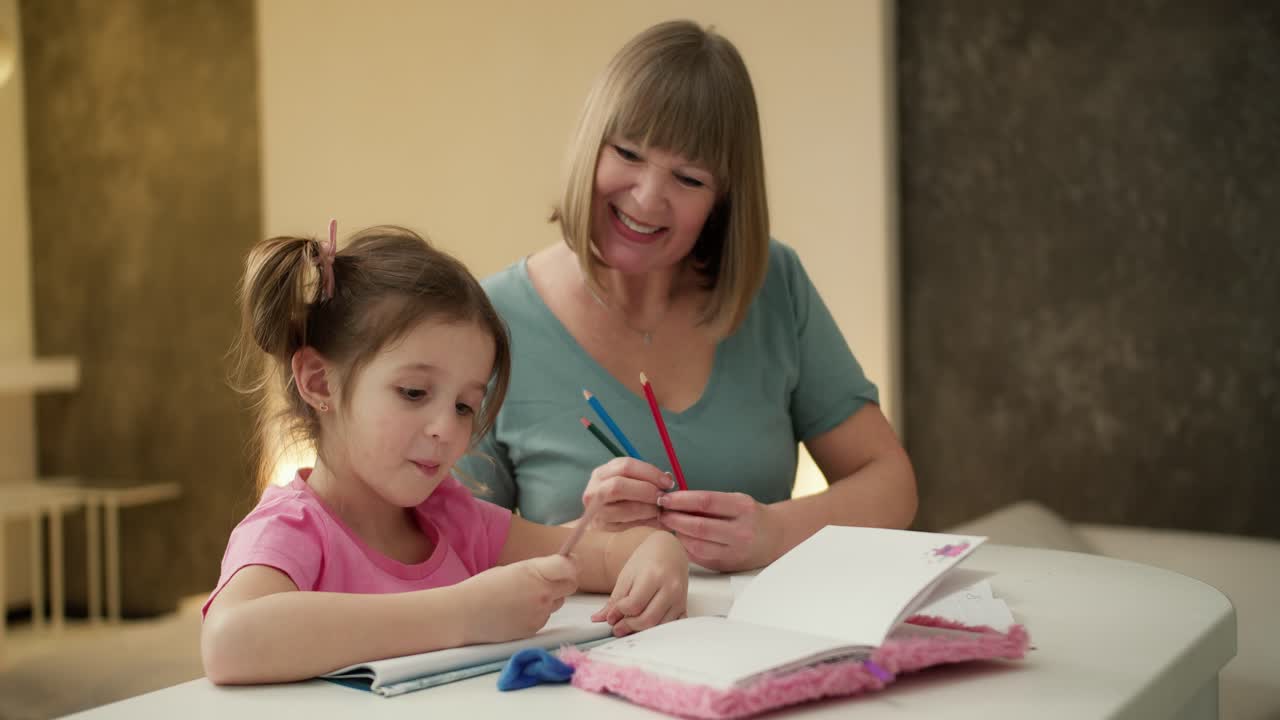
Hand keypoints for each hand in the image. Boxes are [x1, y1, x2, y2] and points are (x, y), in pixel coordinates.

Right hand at [459, 555, 577, 643]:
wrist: (464, 614)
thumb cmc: (484, 587)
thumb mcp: (513, 569)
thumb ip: (538, 570)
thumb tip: (557, 570)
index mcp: (535, 573)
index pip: (570, 567)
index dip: (572, 563)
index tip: (569, 562)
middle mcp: (542, 594)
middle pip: (571, 585)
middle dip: (565, 580)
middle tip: (550, 579)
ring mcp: (540, 614)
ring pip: (558, 602)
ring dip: (550, 597)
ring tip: (524, 597)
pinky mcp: (534, 629)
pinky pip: (545, 616)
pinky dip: (537, 612)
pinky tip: (517, 610)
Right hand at [581, 457, 674, 531]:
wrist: (599, 520)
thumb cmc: (617, 499)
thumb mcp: (627, 482)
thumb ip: (645, 479)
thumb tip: (668, 479)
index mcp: (602, 473)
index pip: (626, 465)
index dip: (650, 472)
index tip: (667, 481)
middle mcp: (594, 490)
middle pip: (619, 485)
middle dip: (647, 490)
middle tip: (662, 497)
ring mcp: (595, 511)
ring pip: (625, 508)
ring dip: (648, 508)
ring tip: (659, 510)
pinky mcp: (603, 528)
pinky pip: (628, 525)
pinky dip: (646, 522)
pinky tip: (654, 520)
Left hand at [591, 531, 687, 635]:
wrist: (669, 551)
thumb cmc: (647, 560)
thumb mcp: (627, 576)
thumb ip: (615, 600)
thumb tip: (599, 619)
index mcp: (653, 576)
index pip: (634, 605)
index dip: (619, 614)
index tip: (611, 616)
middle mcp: (670, 588)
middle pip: (648, 619)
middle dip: (629, 627)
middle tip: (617, 628)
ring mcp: (679, 599)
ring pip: (660, 626)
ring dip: (642, 631)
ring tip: (629, 626)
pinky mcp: (684, 606)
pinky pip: (671, 626)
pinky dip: (657, 630)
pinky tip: (646, 627)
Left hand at [657, 491, 782, 571]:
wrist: (775, 538)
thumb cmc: (750, 516)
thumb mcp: (736, 500)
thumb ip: (709, 501)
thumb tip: (675, 500)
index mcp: (743, 508)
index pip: (706, 502)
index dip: (681, 500)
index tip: (665, 498)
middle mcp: (741, 531)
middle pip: (699, 526)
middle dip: (674, 519)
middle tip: (661, 513)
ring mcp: (734, 552)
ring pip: (696, 545)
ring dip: (677, 534)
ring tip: (669, 525)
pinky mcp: (726, 566)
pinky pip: (699, 557)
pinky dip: (685, 547)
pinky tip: (680, 537)